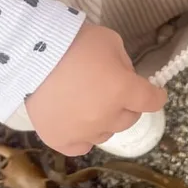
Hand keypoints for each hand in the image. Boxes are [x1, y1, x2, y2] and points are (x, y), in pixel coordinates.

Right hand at [25, 23, 166, 155]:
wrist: (31, 53)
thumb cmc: (75, 42)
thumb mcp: (110, 41)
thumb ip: (123, 63)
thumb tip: (125, 77)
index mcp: (123, 90)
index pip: (151, 101)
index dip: (156, 96)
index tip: (156, 94)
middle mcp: (106, 116)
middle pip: (128, 119)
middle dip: (126, 105)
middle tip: (112, 90)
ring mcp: (83, 132)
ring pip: (106, 133)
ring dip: (104, 120)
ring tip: (89, 103)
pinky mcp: (59, 140)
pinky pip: (81, 146)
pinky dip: (84, 137)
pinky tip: (78, 124)